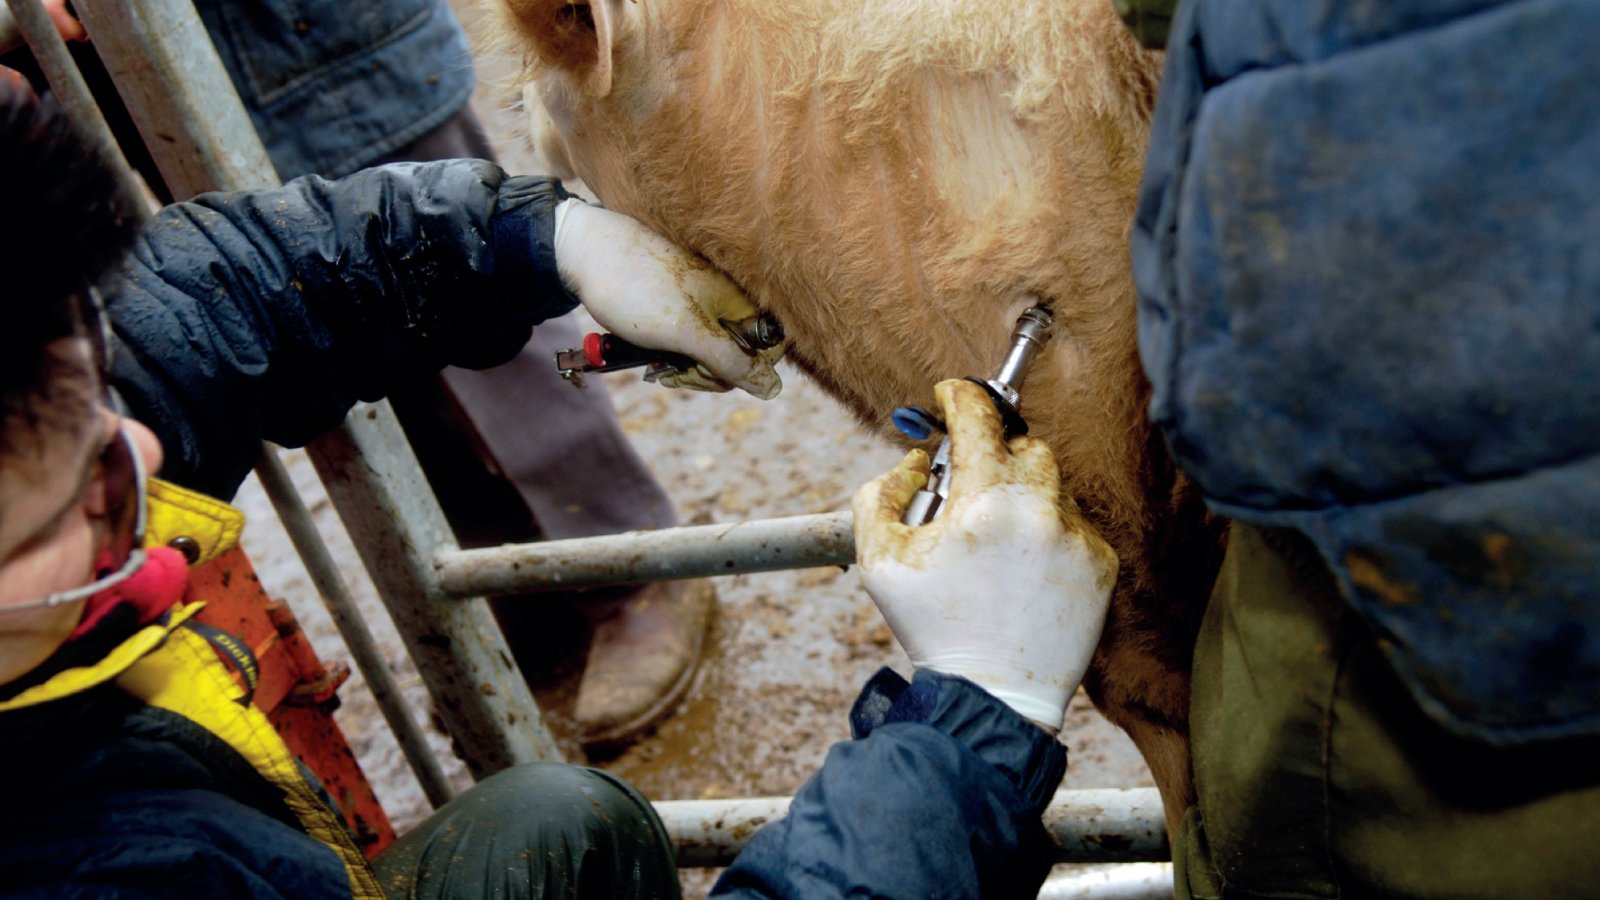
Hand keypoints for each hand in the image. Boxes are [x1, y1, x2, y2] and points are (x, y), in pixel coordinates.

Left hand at [553, 198, 782, 398]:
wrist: (586, 251)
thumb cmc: (636, 289)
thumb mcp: (686, 333)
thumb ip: (731, 360)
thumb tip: (771, 387)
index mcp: (741, 298)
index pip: (767, 352)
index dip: (738, 372)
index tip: (702, 372)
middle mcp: (730, 296)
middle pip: (738, 354)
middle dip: (705, 371)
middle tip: (669, 370)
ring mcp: (706, 298)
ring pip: (711, 349)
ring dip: (685, 364)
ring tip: (654, 362)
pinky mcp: (684, 300)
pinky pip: (691, 336)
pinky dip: (673, 350)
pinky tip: (651, 352)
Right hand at [851, 379, 1118, 731]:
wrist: (993, 696)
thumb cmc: (933, 629)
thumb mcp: (879, 560)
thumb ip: (882, 494)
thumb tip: (917, 462)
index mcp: (983, 501)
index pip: (977, 417)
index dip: (959, 397)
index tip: (952, 395)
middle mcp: (1038, 509)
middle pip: (1024, 445)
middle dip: (995, 456)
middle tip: (970, 483)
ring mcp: (1075, 537)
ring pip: (1052, 485)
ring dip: (1023, 495)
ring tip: (996, 539)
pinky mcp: (1101, 564)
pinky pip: (1073, 523)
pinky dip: (1048, 532)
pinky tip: (1023, 569)